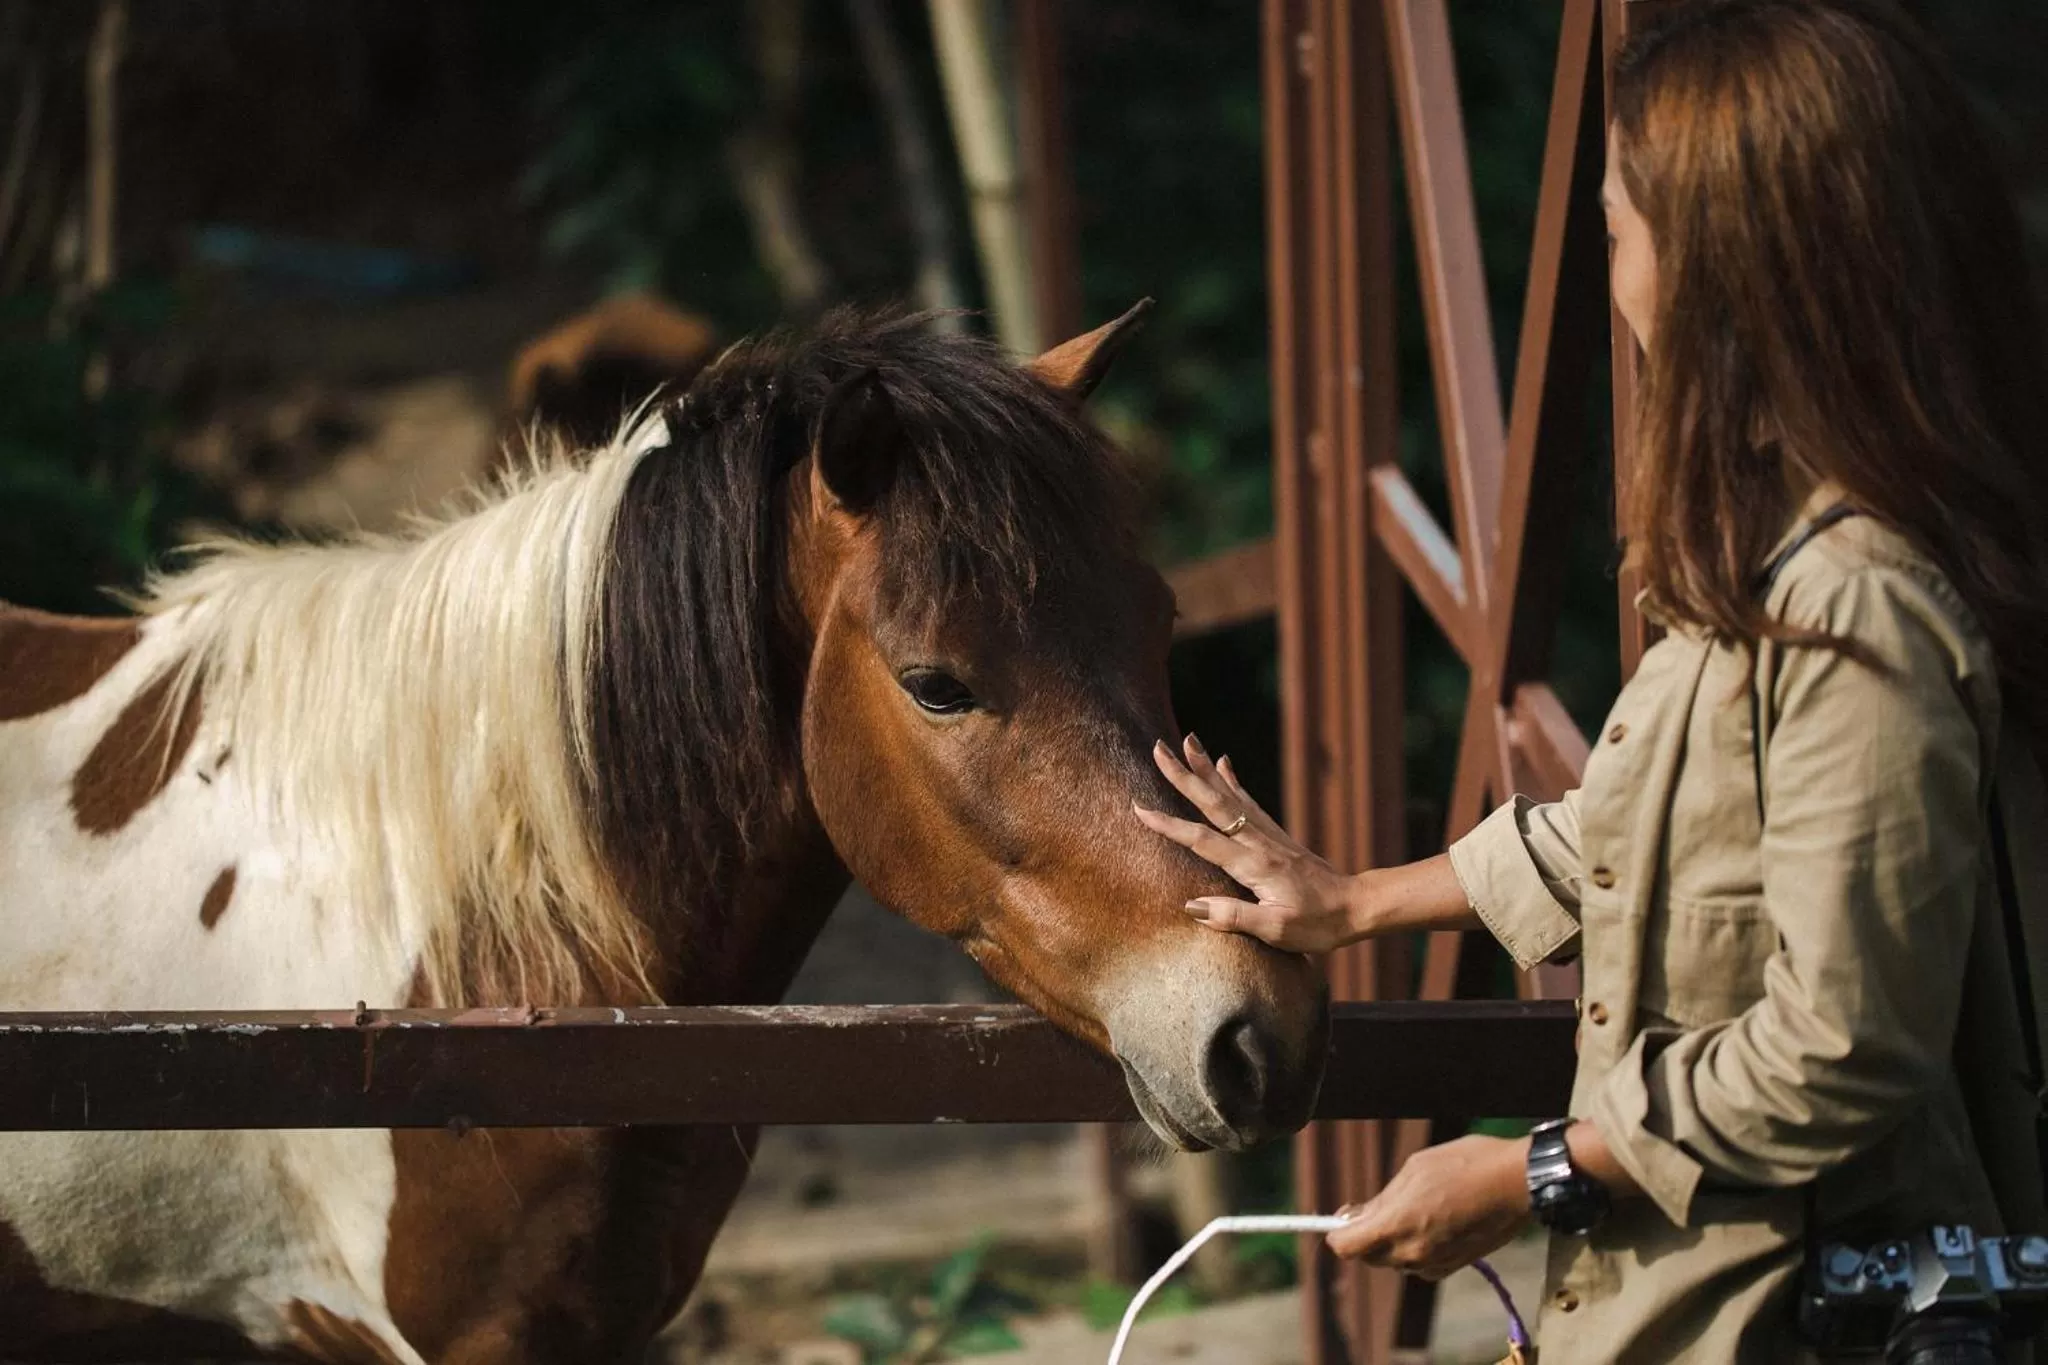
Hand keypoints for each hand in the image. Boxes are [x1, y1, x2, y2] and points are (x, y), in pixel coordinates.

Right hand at [1131, 735, 1363, 952]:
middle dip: (1184, 776)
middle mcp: (1259, 842)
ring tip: (1188, 740)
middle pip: (1214, 803)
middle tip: (1158, 748)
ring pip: (1230, 795)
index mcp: (1253, 865)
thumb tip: (1192, 906)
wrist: (1357, 906)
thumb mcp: (1276, 930)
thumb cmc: (1317, 924)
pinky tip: (1223, 763)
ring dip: (1205, 767)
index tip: (1140, 808)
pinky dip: (1232, 780)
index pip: (1202, 840)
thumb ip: (1234, 916)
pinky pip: (1248, 801)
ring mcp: (1268, 835)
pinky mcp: (1276, 836)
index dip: (1169, 825)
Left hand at [1326, 1135, 1530, 1280]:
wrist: (1519, 1183)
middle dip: (1367, 1235)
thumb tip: (1353, 1217)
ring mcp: (1435, 1264)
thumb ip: (1382, 1200)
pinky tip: (1435, 1220)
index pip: (1346, 1247)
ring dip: (1394, 1241)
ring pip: (1396, 1260)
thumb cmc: (1467, 1165)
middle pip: (1370, 1255)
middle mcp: (1413, 1254)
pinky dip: (1418, 1247)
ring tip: (1416, 1206)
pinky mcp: (1455, 1267)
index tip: (1340, 1219)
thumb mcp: (1415, 1169)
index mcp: (1398, 1226)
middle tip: (1379, 1205)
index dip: (1337, 1234)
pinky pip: (1421, 1263)